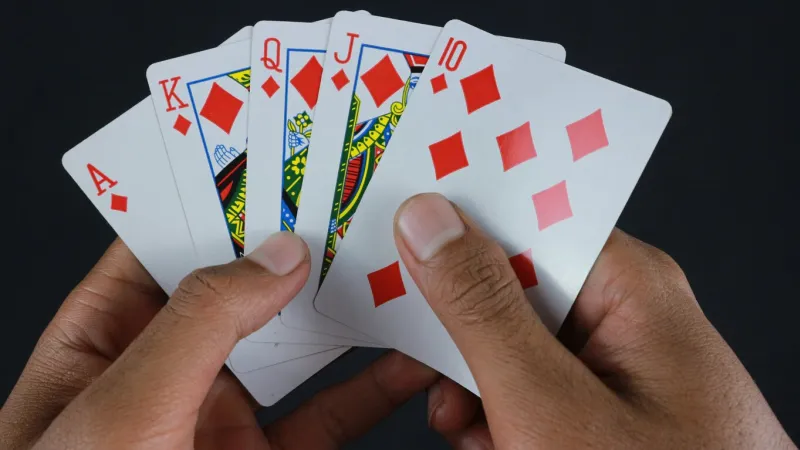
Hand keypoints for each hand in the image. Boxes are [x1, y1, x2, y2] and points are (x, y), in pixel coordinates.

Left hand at [0, 233, 438, 449]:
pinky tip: (406, 360)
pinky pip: (328, 414)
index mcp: (105, 341)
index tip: (279, 163)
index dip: (216, 200)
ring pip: (293, 348)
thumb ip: (201, 324)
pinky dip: (371, 386)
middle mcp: (165, 371)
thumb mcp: (125, 408)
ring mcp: (218, 417)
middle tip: (352, 201)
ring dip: (342, 311)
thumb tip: (274, 254)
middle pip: (241, 289)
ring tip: (391, 265)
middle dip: (295, 248)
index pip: (164, 245)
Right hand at [394, 193, 794, 449]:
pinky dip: (501, 414)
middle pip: (511, 284)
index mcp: (629, 286)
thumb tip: (431, 223)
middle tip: (433, 377)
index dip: (458, 227)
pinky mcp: (604, 402)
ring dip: (476, 387)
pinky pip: (532, 384)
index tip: (402, 243)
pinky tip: (499, 444)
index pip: (526, 218)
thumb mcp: (550, 405)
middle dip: (464, 335)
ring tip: (477, 432)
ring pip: (511, 343)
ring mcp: (615, 362)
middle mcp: (626, 312)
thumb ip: (483, 310)